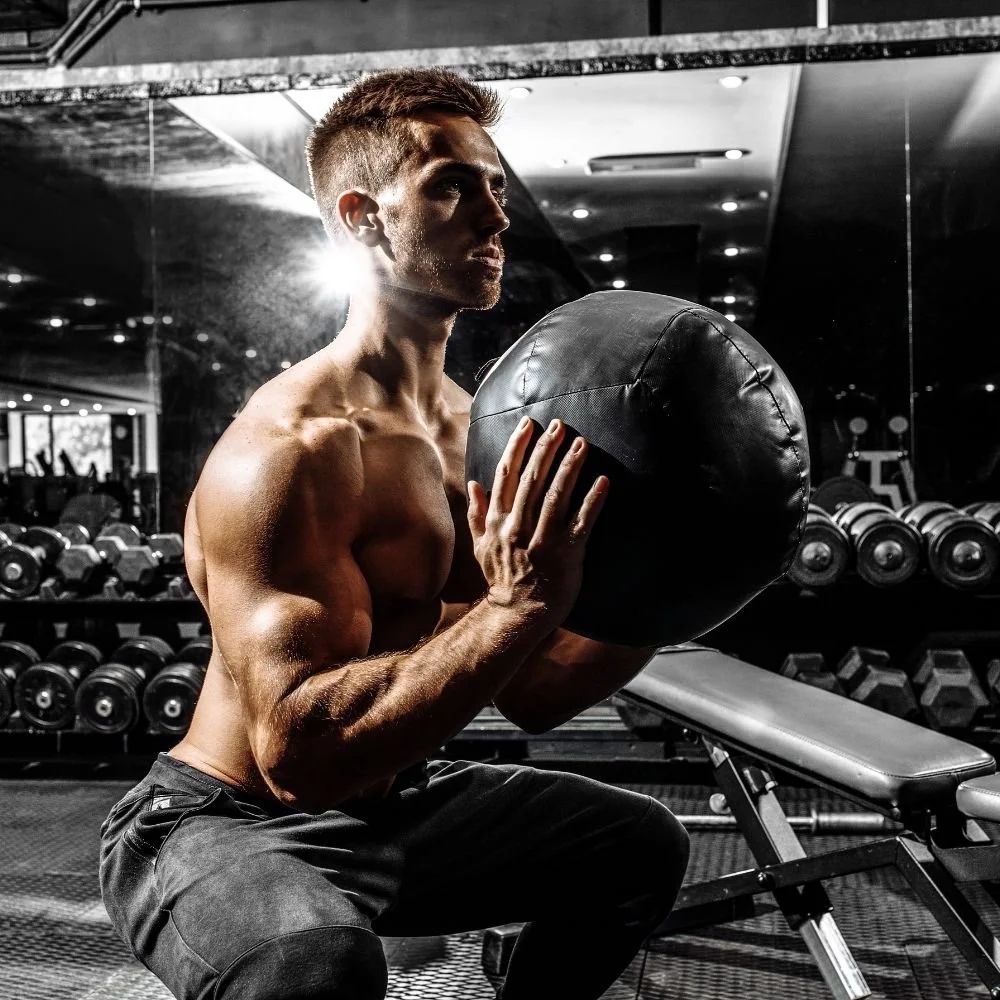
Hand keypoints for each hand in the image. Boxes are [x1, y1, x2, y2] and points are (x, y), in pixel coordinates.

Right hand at [467, 417, 607, 627]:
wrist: (516, 615)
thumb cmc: (501, 579)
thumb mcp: (480, 547)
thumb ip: (477, 514)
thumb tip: (474, 484)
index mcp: (498, 522)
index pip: (506, 475)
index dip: (517, 447)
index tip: (529, 425)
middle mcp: (518, 527)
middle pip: (531, 479)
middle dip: (546, 449)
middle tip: (560, 425)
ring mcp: (542, 541)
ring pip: (555, 496)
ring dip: (569, 468)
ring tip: (581, 444)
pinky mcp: (566, 555)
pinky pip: (581, 524)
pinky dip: (592, 502)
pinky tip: (604, 482)